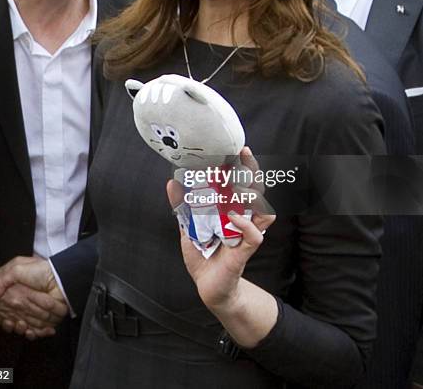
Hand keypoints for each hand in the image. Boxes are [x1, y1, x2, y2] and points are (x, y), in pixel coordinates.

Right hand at [0, 256, 67, 339]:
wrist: (60, 277)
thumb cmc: (41, 270)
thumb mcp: (18, 267)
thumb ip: (2, 279)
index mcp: (16, 292)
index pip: (3, 309)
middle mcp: (24, 303)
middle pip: (12, 320)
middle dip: (10, 325)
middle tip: (11, 322)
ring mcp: (35, 312)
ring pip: (23, 328)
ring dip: (21, 330)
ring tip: (22, 325)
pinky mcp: (45, 319)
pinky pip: (37, 331)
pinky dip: (35, 334)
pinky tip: (31, 331)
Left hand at [167, 147, 275, 309]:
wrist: (207, 286)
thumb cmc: (203, 256)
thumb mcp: (188, 227)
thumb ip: (182, 206)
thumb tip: (172, 181)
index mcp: (232, 210)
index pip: (244, 185)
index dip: (244, 167)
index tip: (239, 150)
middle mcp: (243, 219)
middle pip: (258, 191)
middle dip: (253, 172)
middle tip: (244, 156)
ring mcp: (246, 235)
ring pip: (265, 210)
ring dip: (254, 196)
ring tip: (239, 187)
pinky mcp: (245, 251)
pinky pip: (254, 235)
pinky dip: (245, 224)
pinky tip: (232, 218)